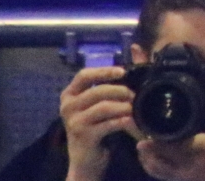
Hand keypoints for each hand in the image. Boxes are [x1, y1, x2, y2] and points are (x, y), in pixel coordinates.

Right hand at [61, 66, 136, 180]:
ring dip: (124, 106)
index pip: (83, 75)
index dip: (104, 71)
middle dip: (120, 91)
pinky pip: (107, 124)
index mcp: (70, 94)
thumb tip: (137, 48)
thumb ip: (116, 78)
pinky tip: (130, 121)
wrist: (87, 157)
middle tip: (134, 95)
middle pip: (97, 91)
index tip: (122, 71)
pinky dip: (123, 120)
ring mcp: (73, 122)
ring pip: (104, 107)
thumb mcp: (101, 101)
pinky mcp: (83, 136)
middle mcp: (67, 106)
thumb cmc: (96, 124)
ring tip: (135, 108)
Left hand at [135, 92, 204, 180]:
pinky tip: (145, 156)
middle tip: (132, 124)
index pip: (175, 140)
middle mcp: (187, 161)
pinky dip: (149, 164)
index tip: (148, 121)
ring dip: (144, 153)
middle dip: (145, 139)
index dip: (158, 134)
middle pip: (159, 151)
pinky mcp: (177, 180)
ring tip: (137, 140)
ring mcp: (180, 173)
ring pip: (154, 164)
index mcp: (202, 147)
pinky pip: (157, 173)